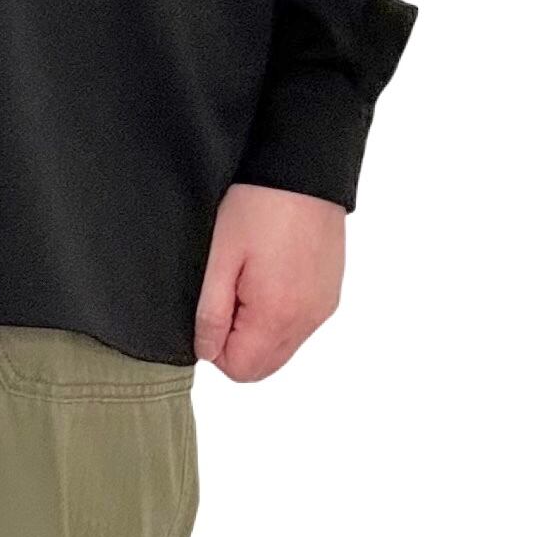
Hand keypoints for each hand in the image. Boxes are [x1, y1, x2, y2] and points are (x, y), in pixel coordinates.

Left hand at [194, 182, 344, 380]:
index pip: (241, 370)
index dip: (215, 343)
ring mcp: (324, 306)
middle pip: (264, 363)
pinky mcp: (330, 290)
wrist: (303, 167)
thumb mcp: (220, 254)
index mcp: (278, 316)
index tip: (212, 301)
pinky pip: (300, 321)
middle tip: (228, 286)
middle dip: (237, 337)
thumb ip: (210, 311)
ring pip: (282, 343)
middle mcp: (308, 320)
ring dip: (259, 323)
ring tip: (249, 271)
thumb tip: (206, 351)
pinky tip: (270, 267)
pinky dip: (280, 308)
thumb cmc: (259, 203)